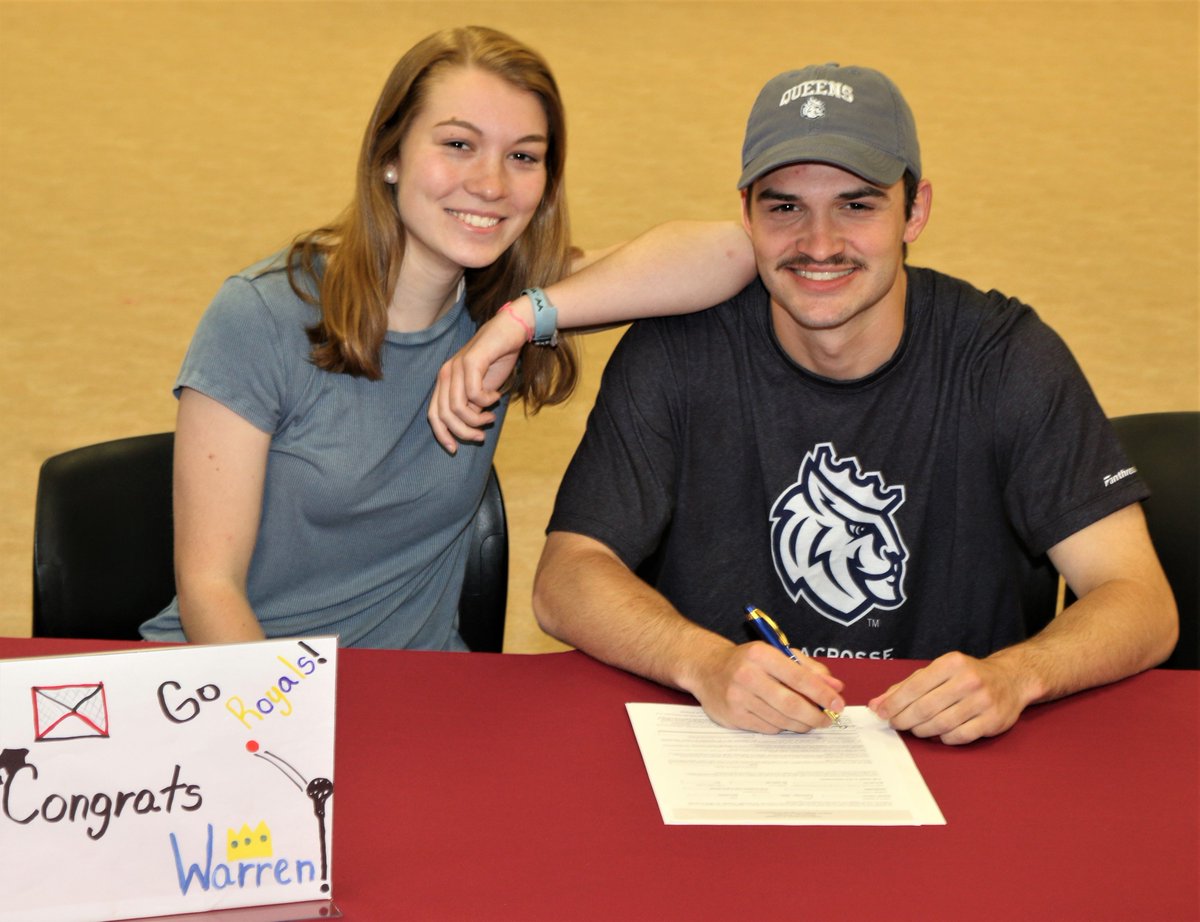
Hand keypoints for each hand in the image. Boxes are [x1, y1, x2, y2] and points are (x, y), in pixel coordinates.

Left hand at [427, 305, 526, 452]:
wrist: (510, 331)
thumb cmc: (497, 359)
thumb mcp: (482, 388)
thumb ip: (472, 405)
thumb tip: (469, 426)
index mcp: (445, 382)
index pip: (434, 415)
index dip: (442, 434)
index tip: (455, 449)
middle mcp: (445, 374)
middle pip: (444, 415)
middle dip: (463, 431)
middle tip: (482, 435)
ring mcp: (456, 366)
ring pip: (457, 407)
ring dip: (477, 419)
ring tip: (492, 416)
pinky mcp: (470, 361)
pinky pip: (474, 393)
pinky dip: (487, 401)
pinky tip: (497, 396)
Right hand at [688, 642, 844, 733]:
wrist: (706, 668)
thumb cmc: (748, 660)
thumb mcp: (777, 654)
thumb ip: (809, 668)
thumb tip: (836, 687)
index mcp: (761, 654)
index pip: (799, 677)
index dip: (823, 693)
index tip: (838, 704)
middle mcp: (747, 675)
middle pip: (791, 704)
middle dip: (815, 715)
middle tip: (828, 719)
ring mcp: (738, 698)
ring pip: (781, 720)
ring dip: (802, 724)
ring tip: (811, 721)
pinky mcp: (733, 716)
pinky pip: (767, 728)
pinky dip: (782, 727)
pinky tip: (786, 721)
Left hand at [868, 651, 1032, 744]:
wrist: (1010, 679)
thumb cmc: (966, 676)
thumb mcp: (937, 671)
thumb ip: (906, 686)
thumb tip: (876, 704)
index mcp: (951, 663)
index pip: (915, 686)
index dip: (894, 703)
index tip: (882, 713)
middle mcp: (968, 680)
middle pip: (925, 708)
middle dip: (904, 719)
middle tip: (896, 724)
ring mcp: (983, 701)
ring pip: (941, 724)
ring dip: (922, 730)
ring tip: (915, 729)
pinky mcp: (993, 720)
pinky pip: (959, 736)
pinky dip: (943, 738)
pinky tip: (938, 734)